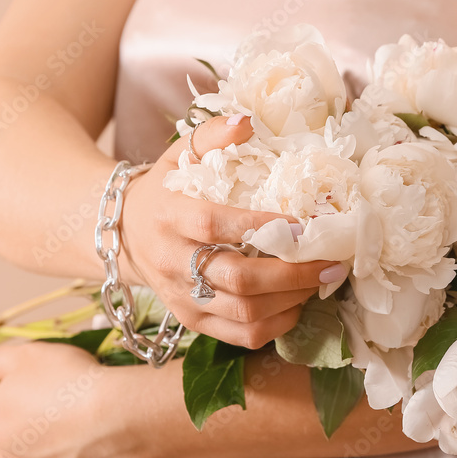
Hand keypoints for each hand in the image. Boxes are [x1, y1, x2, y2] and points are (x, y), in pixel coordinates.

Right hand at [121, 115, 346, 348]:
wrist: (124, 235)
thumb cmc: (164, 191)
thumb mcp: (176, 155)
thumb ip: (211, 136)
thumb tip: (248, 121)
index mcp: (169, 217)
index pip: (217, 225)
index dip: (262, 227)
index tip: (305, 226)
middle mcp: (173, 262)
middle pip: (239, 278)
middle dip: (293, 274)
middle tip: (332, 262)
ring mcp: (183, 298)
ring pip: (245, 313)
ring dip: (293, 300)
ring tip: (323, 280)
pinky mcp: (193, 321)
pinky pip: (243, 336)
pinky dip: (278, 324)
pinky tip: (297, 302)